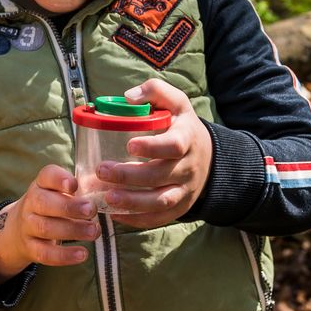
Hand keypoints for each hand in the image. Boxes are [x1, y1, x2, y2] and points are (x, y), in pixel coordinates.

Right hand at [0, 165, 97, 280]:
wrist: (19, 229)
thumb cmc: (51, 206)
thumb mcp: (59, 192)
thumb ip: (81, 190)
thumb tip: (110, 189)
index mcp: (41, 185)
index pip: (46, 176)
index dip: (59, 179)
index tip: (74, 185)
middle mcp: (31, 204)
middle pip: (44, 203)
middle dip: (69, 207)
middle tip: (91, 210)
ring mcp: (28, 227)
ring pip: (46, 228)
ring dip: (72, 230)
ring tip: (94, 231)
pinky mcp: (30, 248)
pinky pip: (45, 253)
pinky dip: (64, 255)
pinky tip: (83, 254)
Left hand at [99, 79, 213, 229]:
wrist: (209, 156)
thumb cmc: (182, 126)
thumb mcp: (176, 103)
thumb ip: (155, 91)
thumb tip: (129, 97)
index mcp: (187, 139)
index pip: (174, 145)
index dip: (153, 147)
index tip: (129, 146)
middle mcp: (188, 167)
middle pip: (160, 175)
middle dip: (129, 176)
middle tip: (102, 170)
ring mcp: (185, 190)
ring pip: (160, 201)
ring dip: (133, 202)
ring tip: (107, 198)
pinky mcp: (179, 206)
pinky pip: (159, 218)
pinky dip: (137, 219)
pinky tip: (115, 214)